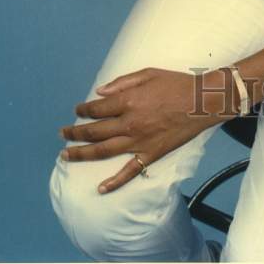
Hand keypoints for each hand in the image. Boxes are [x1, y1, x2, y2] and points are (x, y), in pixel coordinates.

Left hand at [59, 67, 234, 193]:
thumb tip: (98, 93)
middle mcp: (129, 123)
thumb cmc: (175, 83)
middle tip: (62, 134)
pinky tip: (101, 189)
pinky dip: (115, 182)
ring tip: (66, 156)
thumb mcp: (148, 74)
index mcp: (127, 101)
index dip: (83, 110)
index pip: (96, 109)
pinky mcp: (151, 154)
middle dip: (74, 133)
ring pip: (103, 151)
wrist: (201, 102)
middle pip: (94, 131)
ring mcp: (139, 142)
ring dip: (82, 154)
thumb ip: (121, 82)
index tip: (77, 111)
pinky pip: (130, 171)